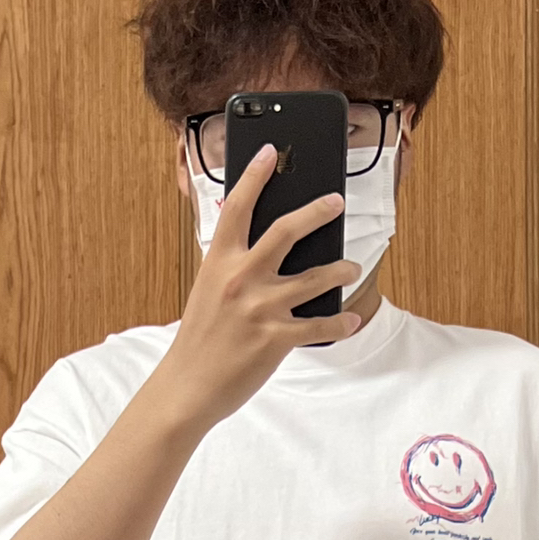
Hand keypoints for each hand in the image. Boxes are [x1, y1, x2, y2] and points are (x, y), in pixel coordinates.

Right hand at [150, 147, 363, 436]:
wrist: (187, 388)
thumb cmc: (198, 340)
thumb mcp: (207, 291)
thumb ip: (231, 266)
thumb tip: (261, 246)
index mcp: (219, 262)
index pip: (237, 207)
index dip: (255, 175)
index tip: (271, 151)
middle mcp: (240, 279)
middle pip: (285, 231)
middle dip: (316, 211)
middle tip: (335, 201)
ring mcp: (260, 309)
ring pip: (313, 278)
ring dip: (339, 269)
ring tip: (351, 266)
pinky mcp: (274, 339)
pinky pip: (317, 325)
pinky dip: (339, 323)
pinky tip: (350, 319)